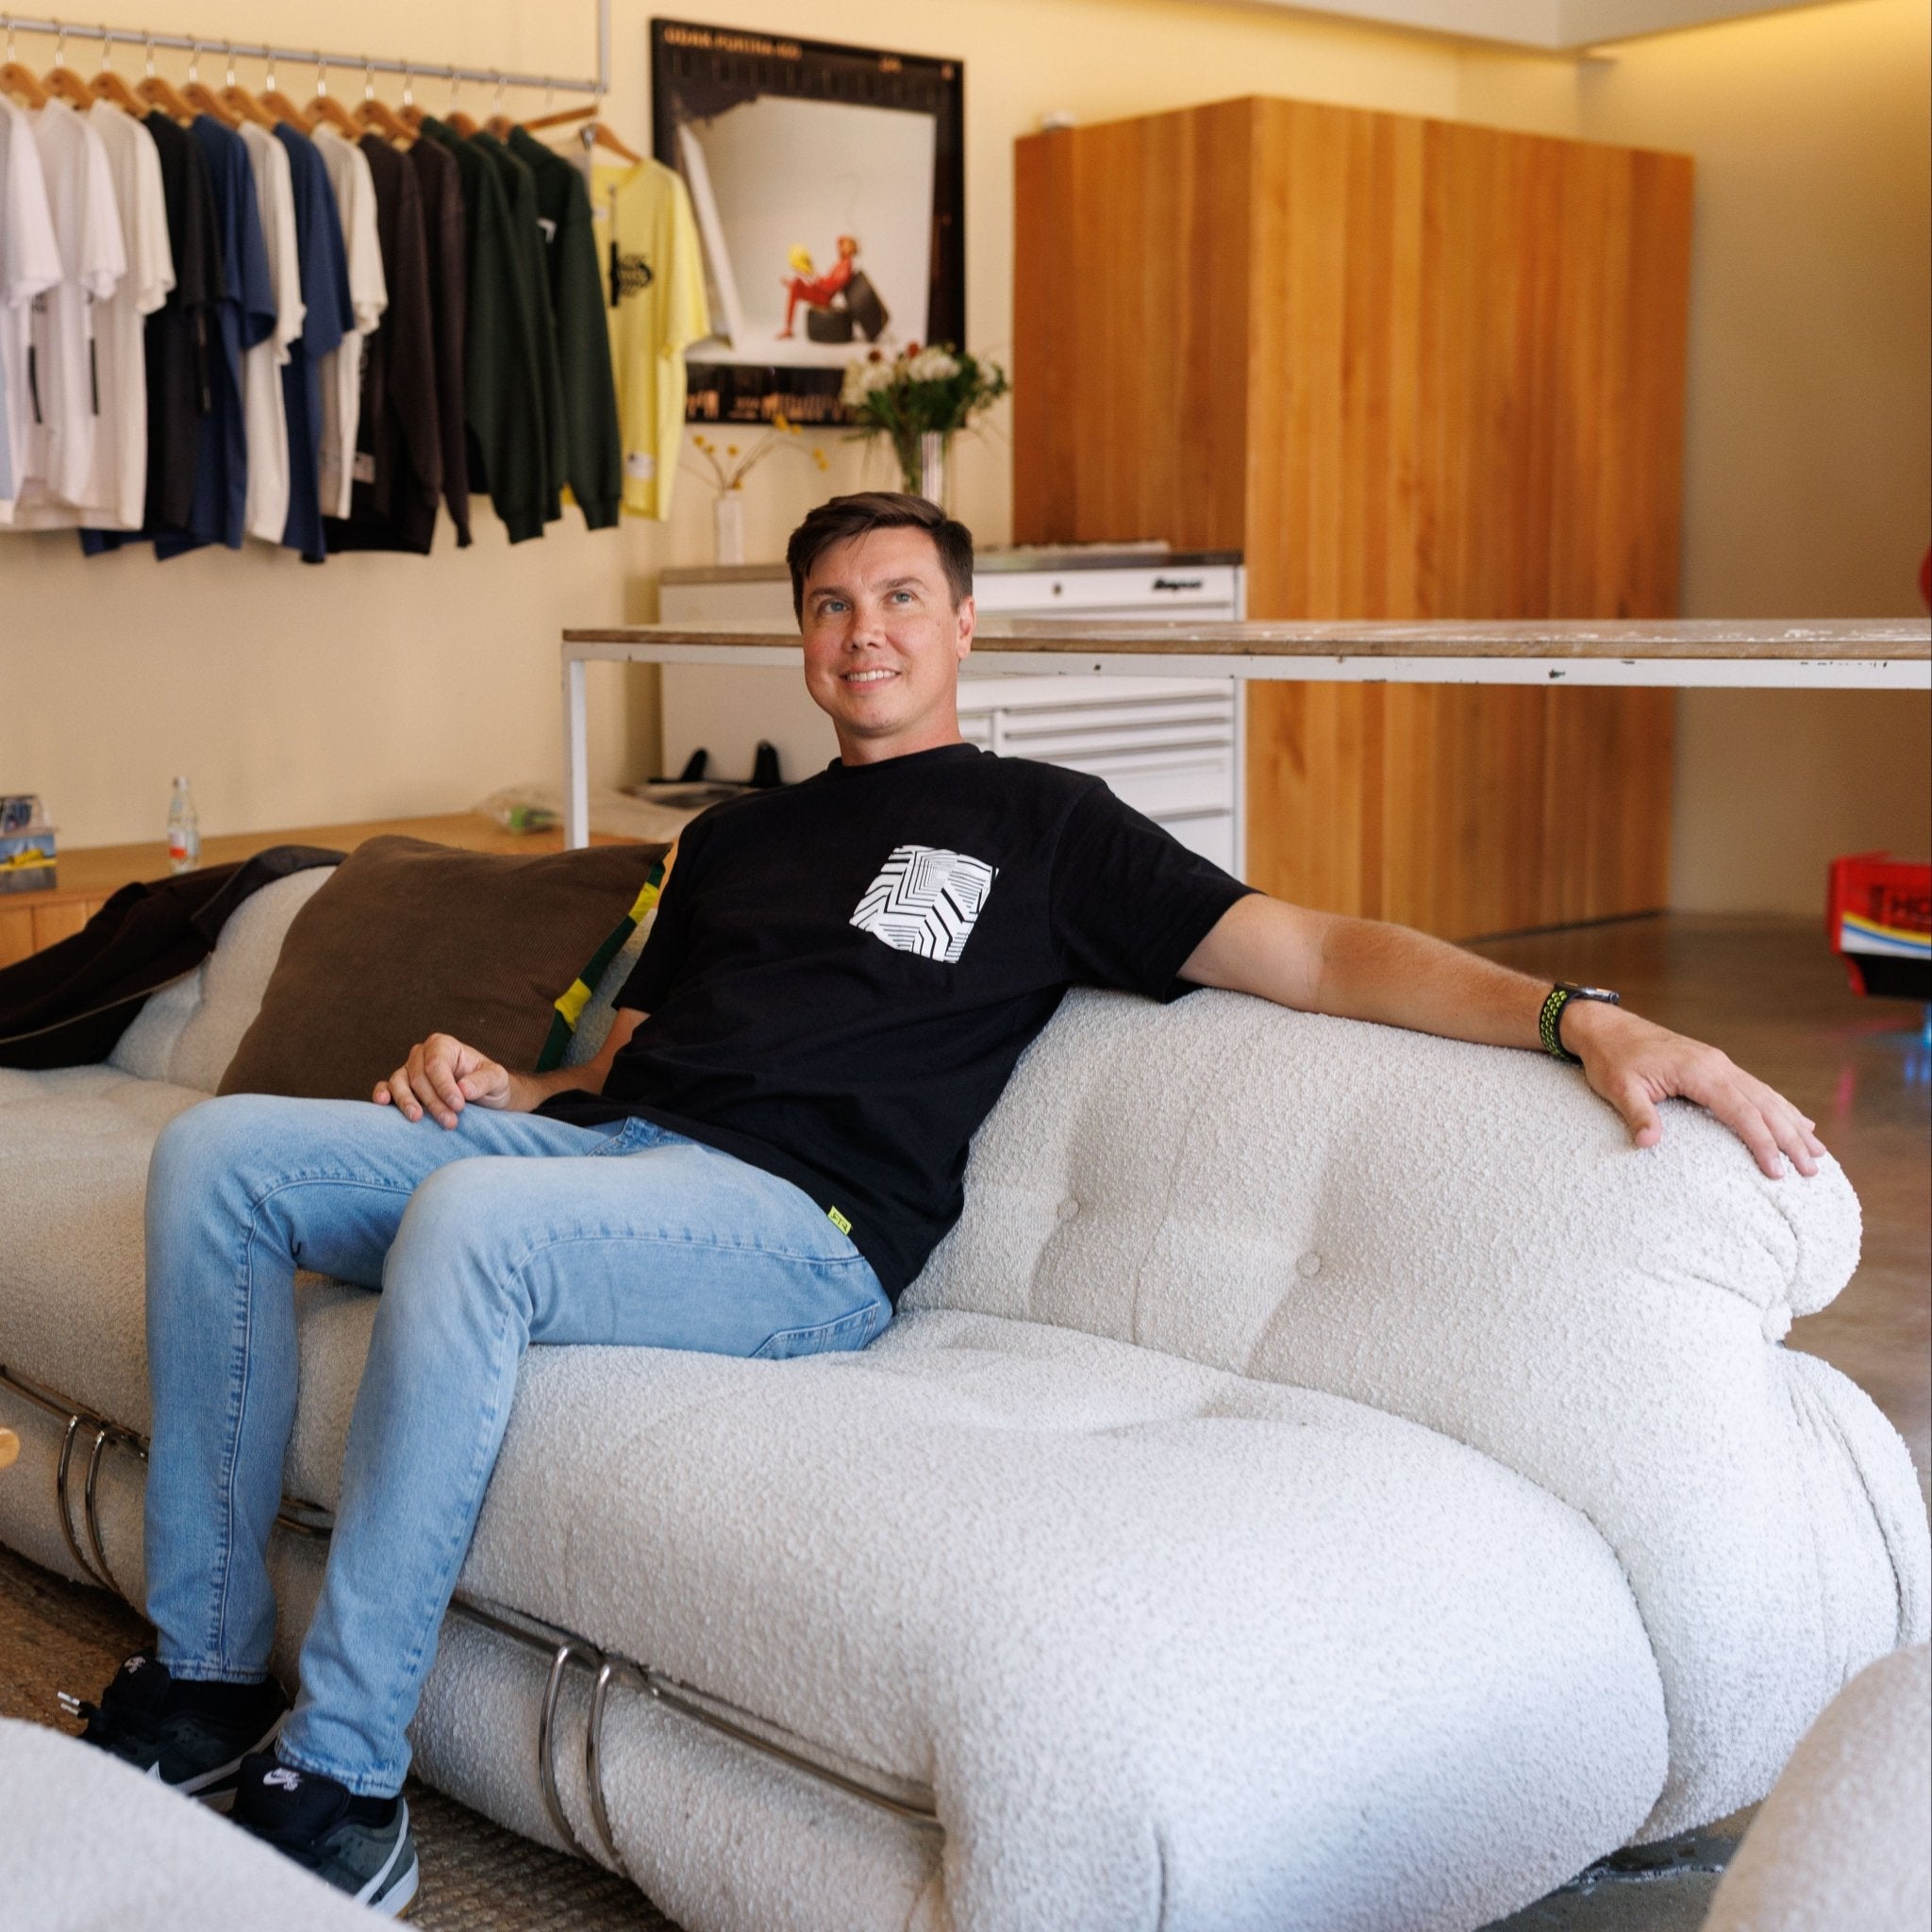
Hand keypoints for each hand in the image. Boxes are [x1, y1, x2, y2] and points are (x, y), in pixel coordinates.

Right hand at [373, 1034, 514, 1128]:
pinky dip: (382, 1094)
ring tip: (417, 1118)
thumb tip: (464, 1089)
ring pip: (399, 1083)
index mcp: (443, 1045)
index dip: (444, 1086)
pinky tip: (383, 1102)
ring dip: (408, 1102)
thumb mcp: (497, 1079)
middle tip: (450, 1122)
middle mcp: (421, 1055)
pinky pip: (386, 1087)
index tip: (458, 1105)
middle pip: (419, 1077)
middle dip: (434, 1102)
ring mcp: (408, 1070)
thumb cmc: (489, 1084)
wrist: (483, 1097)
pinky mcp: (400, 1087)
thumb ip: (484, 1081)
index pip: (437, 1064)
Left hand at [1563, 1000, 1824, 1178]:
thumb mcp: (1617, 1087)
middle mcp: (1717, 1065)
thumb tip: (1648, 1143)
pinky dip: (1779, 1106)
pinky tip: (1796, 1121)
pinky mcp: (1714, 1065)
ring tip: (1817, 1151)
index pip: (1742, 1111)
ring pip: (1766, 1095)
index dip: (1762, 1142)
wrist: (1605, 1027)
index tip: (1777, 1171)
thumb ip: (1637, 1114)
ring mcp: (1718, 1063)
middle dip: (1791, 1138)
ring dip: (1793, 1123)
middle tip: (1812, 1170)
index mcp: (1699, 1071)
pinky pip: (1755, 1088)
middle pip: (1764, 1105)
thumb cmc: (1611, 1058)